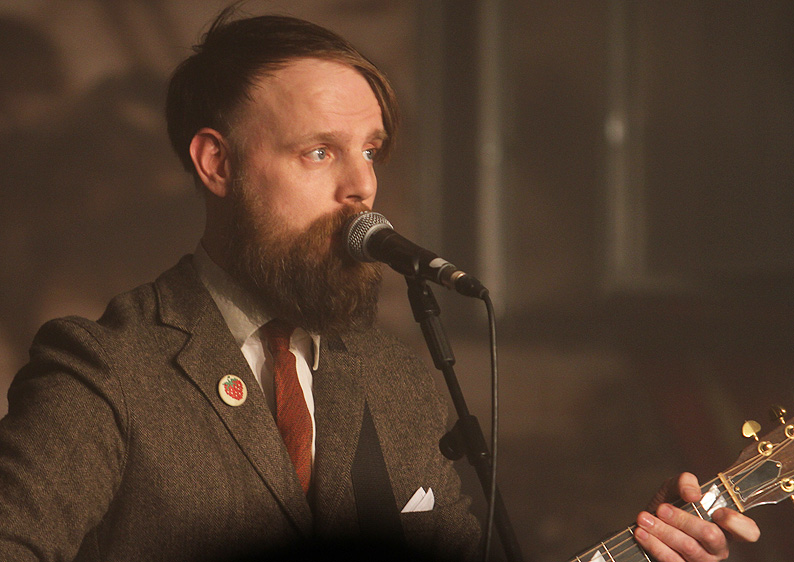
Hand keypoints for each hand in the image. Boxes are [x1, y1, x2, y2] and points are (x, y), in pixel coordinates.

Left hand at [634, 472, 759, 561]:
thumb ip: (685, 482)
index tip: (715, 511)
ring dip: (664, 531)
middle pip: (711, 535)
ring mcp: (702, 561)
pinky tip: (642, 532)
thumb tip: (693, 494)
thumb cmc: (668, 505)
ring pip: (689, 548)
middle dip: (684, 520)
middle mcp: (718, 548)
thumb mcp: (675, 488)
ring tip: (644, 518)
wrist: (646, 524)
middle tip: (662, 509)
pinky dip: (654, 544)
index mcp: (725, 528)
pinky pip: (672, 560)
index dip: (735, 522)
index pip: (748, 531)